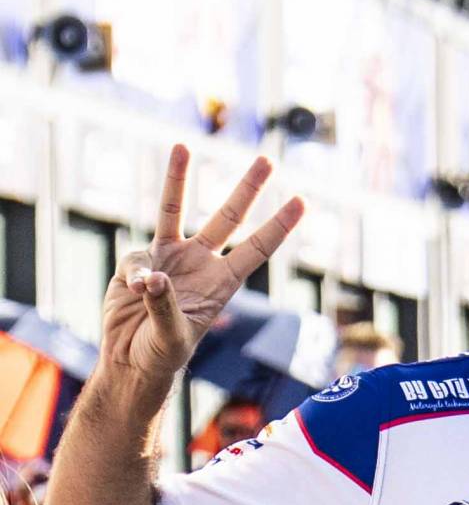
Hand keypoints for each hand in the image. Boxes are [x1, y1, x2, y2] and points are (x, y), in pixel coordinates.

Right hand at [100, 147, 304, 399]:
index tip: (301, 201)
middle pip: (227, 217)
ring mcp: (170, 258)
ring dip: (178, 178)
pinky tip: (133, 293)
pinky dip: (135, 273)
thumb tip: (155, 278)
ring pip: (175, 210)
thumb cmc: (162, 354)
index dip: (278, 226)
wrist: (131, 358)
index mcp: (223, 284)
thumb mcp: (171, 336)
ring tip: (182, 145)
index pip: (256, 249)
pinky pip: (137, 258)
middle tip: (266, 160)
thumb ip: (164, 306)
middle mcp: (201, 264)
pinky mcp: (140, 261)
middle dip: (246, 189)